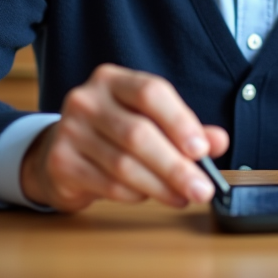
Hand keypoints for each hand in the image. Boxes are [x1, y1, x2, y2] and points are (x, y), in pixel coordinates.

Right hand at [20, 64, 228, 211]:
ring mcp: (69, 130)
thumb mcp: (150, 121)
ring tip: (182, 197)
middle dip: (175, 166)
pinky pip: (107, 185)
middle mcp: (86, 99)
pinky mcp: (60, 162)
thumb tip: (219, 141)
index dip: (180, 121)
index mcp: (112, 80)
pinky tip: (148, 195)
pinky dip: (135, 195)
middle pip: (138, 133)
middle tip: (202, 188)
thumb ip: (186, 129)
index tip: (203, 150)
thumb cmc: (114, 133)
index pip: (150, 92)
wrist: (59, 151)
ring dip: (160, 186)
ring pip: (123, 164)